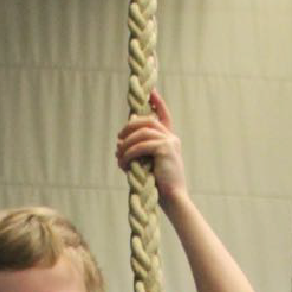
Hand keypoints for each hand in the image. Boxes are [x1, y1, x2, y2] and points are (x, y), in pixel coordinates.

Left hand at [115, 90, 187, 205]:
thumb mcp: (150, 165)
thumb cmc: (160, 187)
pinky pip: (140, 146)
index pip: (164, 115)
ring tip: (118, 157)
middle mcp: (172, 138)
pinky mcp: (164, 149)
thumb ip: (141, 151)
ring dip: (126, 145)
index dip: (158, 102)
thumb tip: (120, 143)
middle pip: (147, 122)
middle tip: (118, 139)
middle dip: (130, 128)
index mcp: (170, 140)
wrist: (174, 199)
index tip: (151, 92)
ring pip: (141, 134)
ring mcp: (169, 142)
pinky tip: (123, 163)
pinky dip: (129, 153)